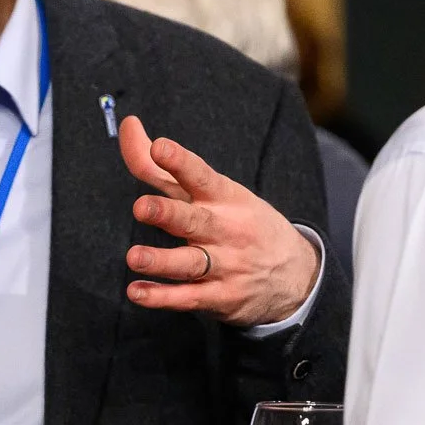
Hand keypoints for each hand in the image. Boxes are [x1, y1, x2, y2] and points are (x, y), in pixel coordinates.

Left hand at [117, 117, 318, 327]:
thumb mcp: (213, 192)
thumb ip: (163, 167)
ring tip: (134, 257)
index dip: (180, 161)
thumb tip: (128, 126)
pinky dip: (163, 298)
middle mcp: (225, 229)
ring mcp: (225, 265)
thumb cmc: (241, 222)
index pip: (201, 176)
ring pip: (190, 263)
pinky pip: (189, 299)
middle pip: (194, 220)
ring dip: (161, 261)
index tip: (159, 147)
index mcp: (224, 197)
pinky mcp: (221, 297)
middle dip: (167, 212)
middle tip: (141, 207)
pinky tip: (138, 293)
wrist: (296, 274)